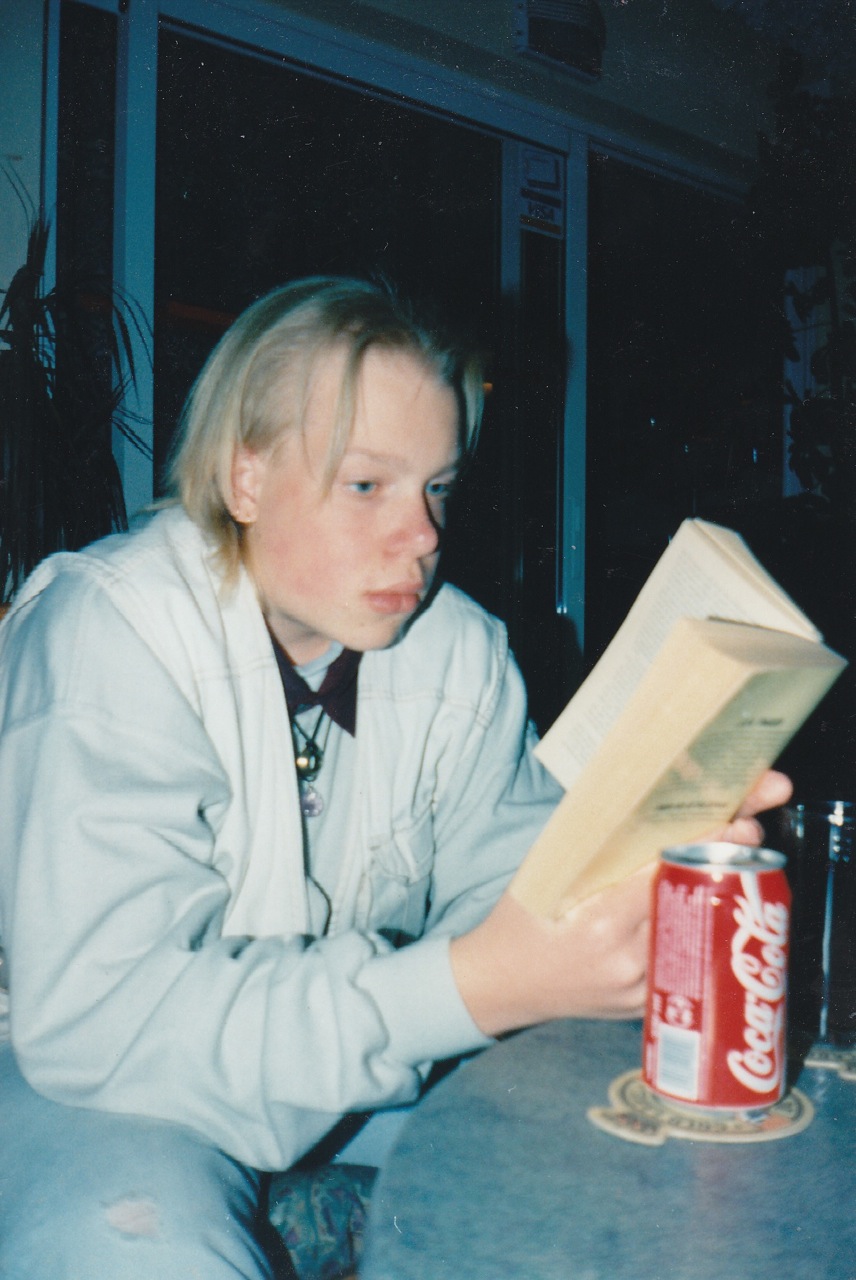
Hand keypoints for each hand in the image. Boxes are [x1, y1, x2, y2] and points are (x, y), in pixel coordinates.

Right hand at [449, 770, 791, 1039]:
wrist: (500, 985)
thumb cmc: (520, 920)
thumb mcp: (546, 873)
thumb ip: (592, 847)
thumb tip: (637, 803)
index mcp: (600, 924)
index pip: (664, 878)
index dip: (702, 850)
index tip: (736, 824)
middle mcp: (627, 961)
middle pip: (691, 904)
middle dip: (725, 865)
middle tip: (750, 830)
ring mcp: (640, 989)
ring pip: (696, 934)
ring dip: (719, 894)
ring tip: (739, 858)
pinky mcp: (646, 1005)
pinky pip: (683, 960)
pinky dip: (699, 928)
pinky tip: (714, 902)